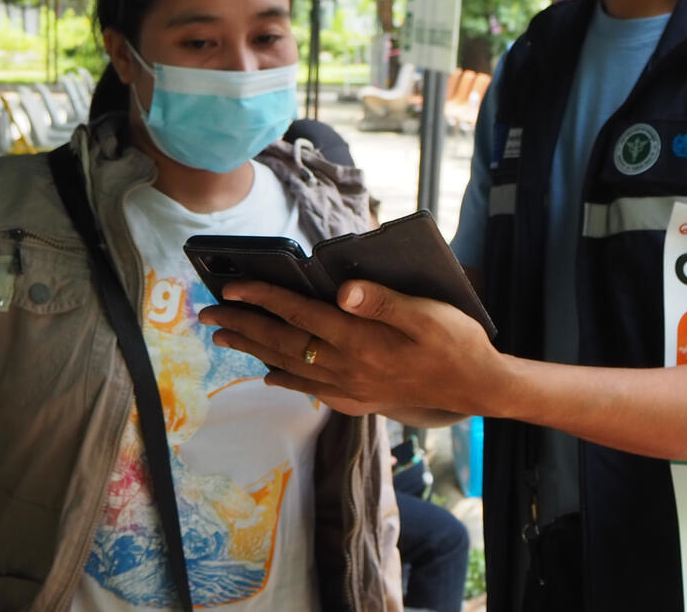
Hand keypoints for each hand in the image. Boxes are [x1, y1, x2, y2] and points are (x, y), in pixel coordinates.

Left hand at [200, 280, 505, 418]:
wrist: (478, 387)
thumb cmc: (457, 342)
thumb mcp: (427, 312)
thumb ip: (383, 300)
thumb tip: (343, 289)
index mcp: (360, 339)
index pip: (300, 314)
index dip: (263, 298)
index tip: (231, 287)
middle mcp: (347, 366)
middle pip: (284, 342)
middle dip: (243, 326)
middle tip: (208, 316)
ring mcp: (351, 387)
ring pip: (290, 367)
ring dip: (253, 351)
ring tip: (225, 339)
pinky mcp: (360, 399)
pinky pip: (311, 389)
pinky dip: (285, 380)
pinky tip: (270, 375)